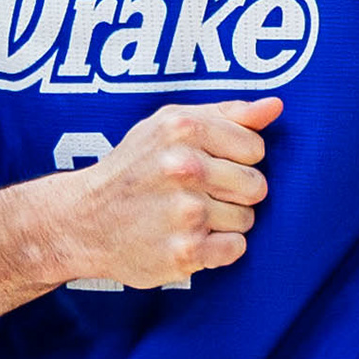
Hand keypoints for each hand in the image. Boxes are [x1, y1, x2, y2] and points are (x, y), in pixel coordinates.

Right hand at [51, 98, 279, 291]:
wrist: (83, 221)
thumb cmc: (134, 169)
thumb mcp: (169, 125)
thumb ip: (226, 113)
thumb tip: (275, 106)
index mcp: (183, 128)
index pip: (255, 148)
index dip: (236, 159)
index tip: (209, 166)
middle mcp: (184, 168)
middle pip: (256, 185)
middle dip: (234, 192)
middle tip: (199, 194)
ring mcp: (185, 213)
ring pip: (247, 219)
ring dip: (224, 222)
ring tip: (188, 217)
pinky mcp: (185, 252)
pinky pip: (235, 249)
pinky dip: (218, 249)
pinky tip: (189, 239)